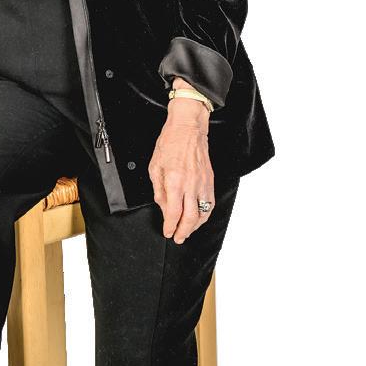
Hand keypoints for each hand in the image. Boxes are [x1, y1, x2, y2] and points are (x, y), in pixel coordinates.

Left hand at [148, 93, 214, 243]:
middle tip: (178, 238)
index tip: (167, 232)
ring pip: (202, 213)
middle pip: (190, 218)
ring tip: (188, 231)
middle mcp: (190, 184)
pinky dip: (205, 214)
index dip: (170, 226)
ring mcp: (202, 182)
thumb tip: (163, 206)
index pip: (173, 213)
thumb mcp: (155, 166)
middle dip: (183, 232)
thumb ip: (158, 190)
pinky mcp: (209, 179)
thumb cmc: (170, 142)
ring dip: (195, 226)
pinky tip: (199, 218)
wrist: (188, 127)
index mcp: (174, 181)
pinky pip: (210, 203)